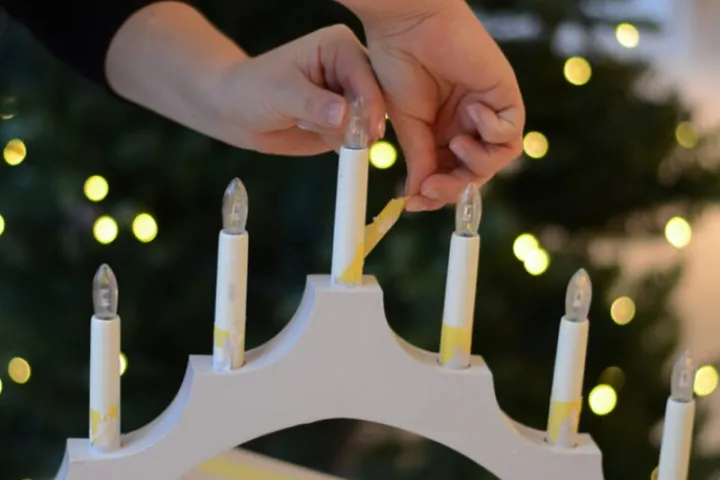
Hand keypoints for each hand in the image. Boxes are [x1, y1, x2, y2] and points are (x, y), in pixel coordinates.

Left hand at [212, 25, 385, 155]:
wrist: (237, 112)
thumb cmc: (253, 90)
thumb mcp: (281, 94)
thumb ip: (312, 104)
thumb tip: (342, 115)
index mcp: (339, 47)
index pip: (365, 74)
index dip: (370, 102)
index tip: (370, 128)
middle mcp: (350, 70)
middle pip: (375, 100)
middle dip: (364, 122)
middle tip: (349, 138)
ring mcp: (349, 98)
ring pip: (366, 123)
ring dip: (344, 134)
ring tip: (306, 123)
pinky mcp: (344, 123)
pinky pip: (355, 140)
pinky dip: (340, 144)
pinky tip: (312, 132)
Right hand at [362, 1, 524, 210]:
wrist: (407, 28)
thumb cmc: (399, 68)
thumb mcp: (408, 126)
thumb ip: (420, 161)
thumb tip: (417, 197)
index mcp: (443, 132)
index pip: (450, 174)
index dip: (437, 193)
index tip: (414, 203)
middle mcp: (467, 124)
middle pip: (476, 172)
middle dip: (455, 186)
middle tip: (432, 187)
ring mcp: (487, 110)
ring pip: (499, 158)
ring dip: (479, 163)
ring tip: (459, 145)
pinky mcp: (504, 94)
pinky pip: (512, 131)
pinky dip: (493, 131)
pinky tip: (472, 112)